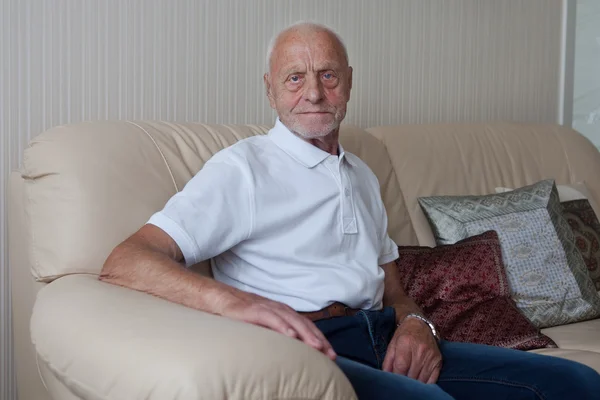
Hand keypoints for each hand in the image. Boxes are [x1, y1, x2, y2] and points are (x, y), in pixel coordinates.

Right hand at [219, 289, 336, 360]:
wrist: (224, 300)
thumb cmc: (245, 315)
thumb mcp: (266, 326)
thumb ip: (280, 334)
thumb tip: (294, 351)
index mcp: (285, 314)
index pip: (307, 327)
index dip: (320, 339)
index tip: (331, 354)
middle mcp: (281, 310)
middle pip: (304, 324)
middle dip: (319, 339)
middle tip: (330, 354)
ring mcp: (269, 308)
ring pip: (292, 320)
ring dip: (306, 334)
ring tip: (316, 346)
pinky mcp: (256, 310)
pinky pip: (272, 318)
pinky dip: (283, 326)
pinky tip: (291, 335)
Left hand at [382, 317, 441, 382]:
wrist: (420, 325)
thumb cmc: (403, 335)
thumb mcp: (392, 344)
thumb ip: (387, 361)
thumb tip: (386, 377)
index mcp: (406, 343)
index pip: (401, 367)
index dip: (396, 376)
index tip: (393, 380)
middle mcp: (421, 350)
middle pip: (411, 375)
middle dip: (404, 380)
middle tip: (401, 380)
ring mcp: (431, 356)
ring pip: (422, 380)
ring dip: (414, 383)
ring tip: (409, 380)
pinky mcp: (439, 361)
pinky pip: (432, 380)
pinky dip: (425, 384)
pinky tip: (419, 381)